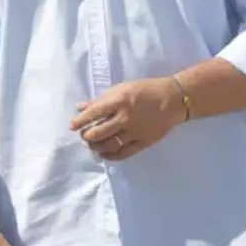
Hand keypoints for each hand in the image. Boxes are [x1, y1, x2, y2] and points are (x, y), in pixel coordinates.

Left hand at [69, 77, 185, 160]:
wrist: (173, 99)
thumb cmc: (145, 90)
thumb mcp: (121, 89)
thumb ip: (100, 100)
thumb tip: (80, 107)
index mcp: (119, 101)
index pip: (93, 113)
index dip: (80, 121)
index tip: (72, 126)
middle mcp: (125, 118)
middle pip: (99, 132)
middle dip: (87, 136)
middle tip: (83, 136)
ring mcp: (135, 132)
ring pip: (109, 145)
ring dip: (96, 147)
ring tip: (92, 145)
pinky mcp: (144, 142)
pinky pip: (124, 153)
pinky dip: (111, 156)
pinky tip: (104, 154)